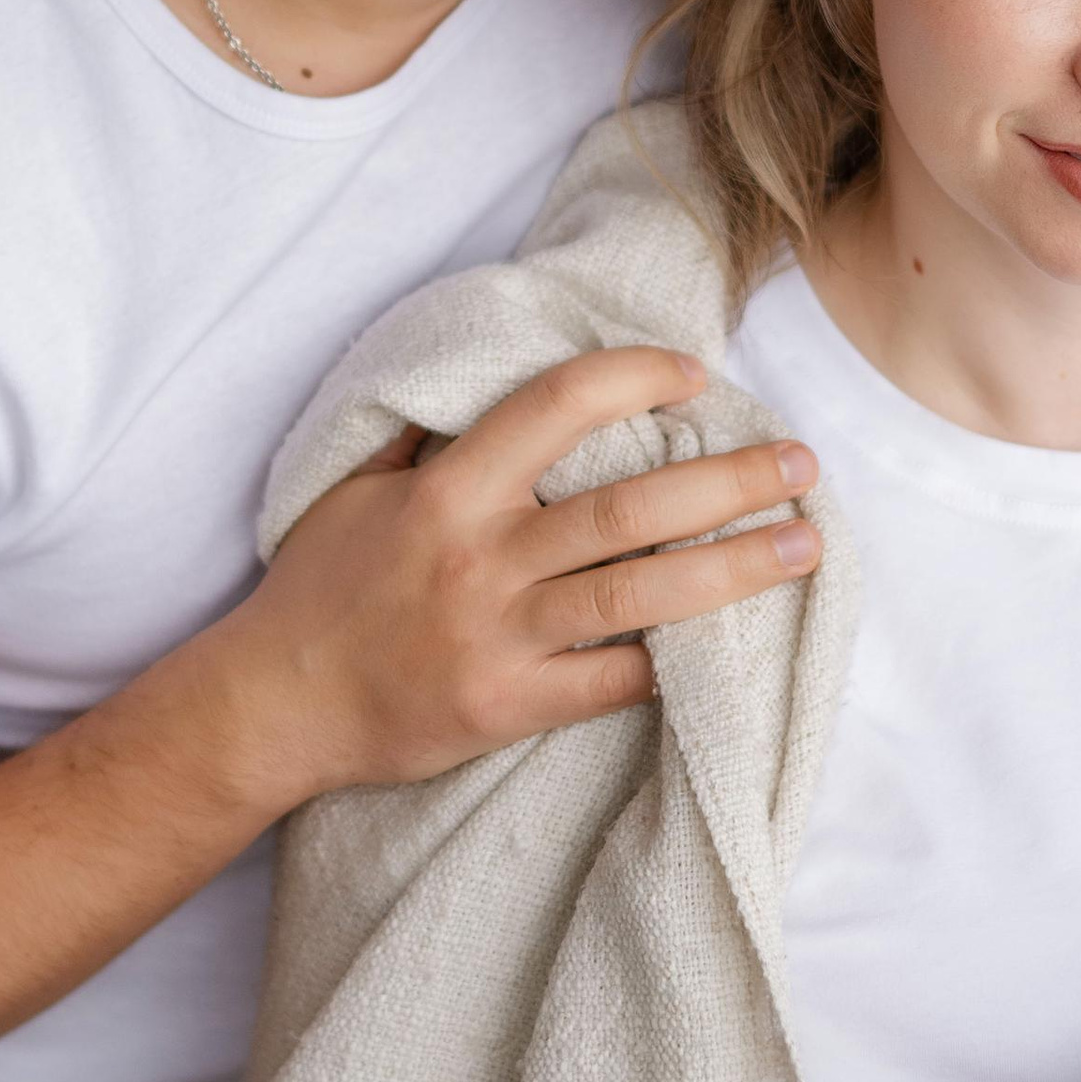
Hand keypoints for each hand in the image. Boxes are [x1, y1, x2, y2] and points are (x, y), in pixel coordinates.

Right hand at [224, 345, 822, 802]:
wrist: (276, 704)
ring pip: (643, 597)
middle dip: (729, 480)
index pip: (557, 407)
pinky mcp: (512, 706)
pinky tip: (741, 643)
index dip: (634, 379)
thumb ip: (428, 437)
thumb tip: (491, 379)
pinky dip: (675, 661)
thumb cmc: (319, 590)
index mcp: (448, 491)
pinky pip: (616, 681)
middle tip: (801, 462)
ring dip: (736, 569)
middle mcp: (484, 559)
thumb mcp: (356, 489)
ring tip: (805, 545)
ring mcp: (502, 637)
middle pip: (631, 509)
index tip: (694, 375)